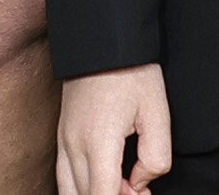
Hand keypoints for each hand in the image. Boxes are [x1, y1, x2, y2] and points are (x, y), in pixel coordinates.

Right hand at [56, 66, 173, 194]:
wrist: (102, 40)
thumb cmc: (132, 73)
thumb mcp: (158, 113)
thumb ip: (155, 157)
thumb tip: (140, 183)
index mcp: (99, 141)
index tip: (143, 194)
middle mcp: (74, 146)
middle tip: (139, 188)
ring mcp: (63, 142)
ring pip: (70, 192)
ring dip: (97, 193)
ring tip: (123, 184)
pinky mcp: (61, 137)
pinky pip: (64, 178)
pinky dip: (83, 188)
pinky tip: (105, 179)